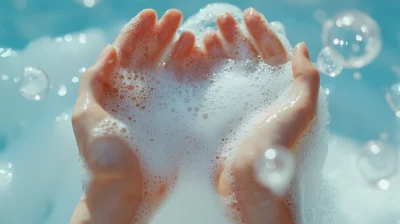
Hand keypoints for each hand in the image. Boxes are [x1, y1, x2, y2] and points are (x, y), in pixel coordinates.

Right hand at [213, 8, 319, 223]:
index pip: (274, 53)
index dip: (263, 32)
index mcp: (283, 92)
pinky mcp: (221, 116)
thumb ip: (307, 78)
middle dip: (237, 36)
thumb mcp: (301, 111)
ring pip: (229, 69)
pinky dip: (206, 70)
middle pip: (249, 57)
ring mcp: (240, 105)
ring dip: (220, 50)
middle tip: (222, 19)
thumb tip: (303, 47)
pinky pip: (213, 86)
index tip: (248, 15)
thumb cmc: (277, 149)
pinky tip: (197, 58)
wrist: (249, 187)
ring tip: (207, 36)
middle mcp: (263, 96)